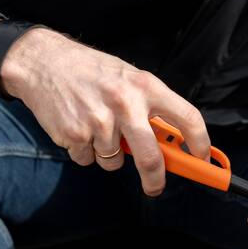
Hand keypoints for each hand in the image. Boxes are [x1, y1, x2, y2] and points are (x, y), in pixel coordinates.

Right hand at [0, 27, 209, 195]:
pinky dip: (85, 151)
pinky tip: (78, 126)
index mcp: (146, 86)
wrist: (43, 61)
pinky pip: (89, 160)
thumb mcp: (129, 78)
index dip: (201, 143)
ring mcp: (99, 121)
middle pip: (152, 158)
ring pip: (115, 161)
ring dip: (108, 154)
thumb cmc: (92, 72)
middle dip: (156, 179)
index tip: (203, 159)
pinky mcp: (75, 134)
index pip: (188, 118)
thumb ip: (151, 108)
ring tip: (96, 126)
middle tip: (155, 187)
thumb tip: (173, 143)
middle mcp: (126, 103)